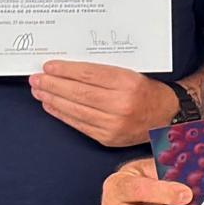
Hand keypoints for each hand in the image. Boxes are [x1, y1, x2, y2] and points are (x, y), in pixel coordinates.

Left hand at [31, 60, 174, 149]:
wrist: (167, 116)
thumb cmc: (146, 92)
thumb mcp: (130, 73)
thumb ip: (101, 71)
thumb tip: (67, 70)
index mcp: (128, 83)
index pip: (89, 74)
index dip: (65, 70)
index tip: (49, 66)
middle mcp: (122, 104)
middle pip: (79, 93)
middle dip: (53, 85)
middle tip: (36, 78)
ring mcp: (114, 124)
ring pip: (76, 110)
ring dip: (53, 99)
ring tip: (39, 91)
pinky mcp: (108, 138)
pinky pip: (79, 125)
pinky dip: (62, 114)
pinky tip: (51, 105)